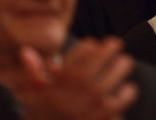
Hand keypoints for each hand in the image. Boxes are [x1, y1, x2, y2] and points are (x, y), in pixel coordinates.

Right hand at [14, 37, 137, 119]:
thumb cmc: (42, 115)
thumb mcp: (32, 95)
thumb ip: (32, 73)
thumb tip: (26, 51)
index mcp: (57, 83)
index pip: (72, 61)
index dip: (85, 49)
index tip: (92, 43)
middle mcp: (74, 91)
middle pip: (95, 65)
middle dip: (107, 51)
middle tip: (116, 42)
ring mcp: (88, 104)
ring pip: (109, 81)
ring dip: (119, 69)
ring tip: (126, 61)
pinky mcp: (100, 116)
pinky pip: (117, 103)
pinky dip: (126, 95)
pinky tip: (129, 89)